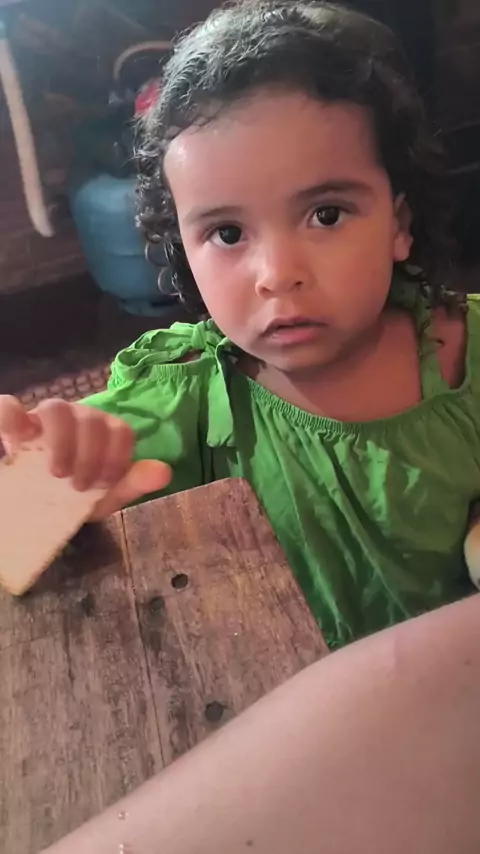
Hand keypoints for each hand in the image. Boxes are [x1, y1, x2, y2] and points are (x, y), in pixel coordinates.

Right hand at [0, 396, 171, 518]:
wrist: (37, 505)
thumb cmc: (75, 495)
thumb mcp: (104, 494)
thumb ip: (132, 483)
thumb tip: (165, 472)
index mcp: (104, 431)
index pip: (121, 430)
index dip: (117, 457)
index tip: (104, 483)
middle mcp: (78, 417)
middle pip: (91, 419)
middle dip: (91, 455)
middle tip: (79, 486)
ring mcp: (44, 417)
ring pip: (56, 409)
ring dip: (61, 442)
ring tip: (57, 473)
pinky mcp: (15, 423)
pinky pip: (9, 407)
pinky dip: (11, 418)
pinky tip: (16, 441)